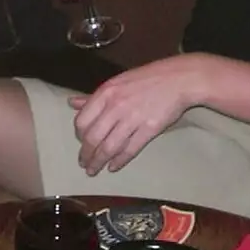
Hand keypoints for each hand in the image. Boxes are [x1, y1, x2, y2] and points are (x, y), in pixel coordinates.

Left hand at [70, 54, 213, 174]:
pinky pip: (129, 149)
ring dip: (98, 162)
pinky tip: (113, 167)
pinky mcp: (149, 129)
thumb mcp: (116, 83)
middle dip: (86, 154)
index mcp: (105, 93)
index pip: (82, 121)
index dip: (79, 136)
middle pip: (93, 137)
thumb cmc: (145, 79)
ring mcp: (132, 119)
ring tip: (93, 170)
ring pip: (109, 147)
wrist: (178, 79)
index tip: (81, 144)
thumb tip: (71, 103)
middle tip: (84, 164)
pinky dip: (119, 161)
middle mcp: (115, 107)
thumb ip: (93, 97)